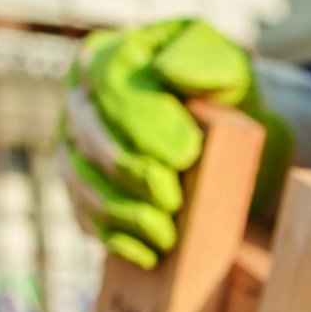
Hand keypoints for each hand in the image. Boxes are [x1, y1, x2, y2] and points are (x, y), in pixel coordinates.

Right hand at [58, 19, 292, 268]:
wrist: (235, 130)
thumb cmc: (229, 92)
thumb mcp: (230, 65)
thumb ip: (205, 60)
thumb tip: (169, 71)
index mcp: (110, 55)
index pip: (108, 83)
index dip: (143, 121)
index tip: (189, 153)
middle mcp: (82, 99)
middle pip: (85, 134)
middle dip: (127, 171)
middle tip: (173, 199)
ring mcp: (75, 145)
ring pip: (77, 179)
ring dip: (119, 212)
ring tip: (166, 236)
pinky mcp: (85, 188)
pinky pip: (84, 215)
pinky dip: (113, 238)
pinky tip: (149, 255)